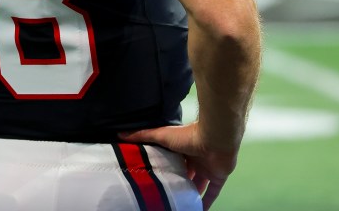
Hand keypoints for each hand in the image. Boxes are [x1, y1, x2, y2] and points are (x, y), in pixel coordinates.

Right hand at [119, 122, 238, 210]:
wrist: (214, 139)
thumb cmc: (187, 136)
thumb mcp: (160, 135)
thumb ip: (142, 135)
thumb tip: (119, 134)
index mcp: (181, 148)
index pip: (172, 159)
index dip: (165, 167)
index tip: (155, 177)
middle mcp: (194, 158)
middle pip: (185, 173)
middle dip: (177, 182)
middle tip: (165, 194)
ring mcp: (207, 168)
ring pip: (198, 184)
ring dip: (190, 193)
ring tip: (179, 204)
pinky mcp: (218, 177)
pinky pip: (213, 193)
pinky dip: (207, 202)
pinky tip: (199, 210)